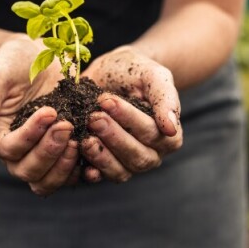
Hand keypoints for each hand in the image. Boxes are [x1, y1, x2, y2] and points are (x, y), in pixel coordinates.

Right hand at [0, 34, 80, 195]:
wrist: (36, 55)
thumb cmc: (10, 63)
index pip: (10, 150)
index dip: (30, 136)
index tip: (50, 111)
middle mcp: (18, 153)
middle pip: (29, 172)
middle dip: (49, 152)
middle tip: (66, 125)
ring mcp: (42, 154)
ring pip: (48, 180)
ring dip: (64, 166)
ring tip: (80, 140)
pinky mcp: (64, 151)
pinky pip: (72, 174)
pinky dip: (83, 170)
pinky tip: (94, 153)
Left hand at [79, 46, 182, 182]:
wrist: (109, 72)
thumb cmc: (134, 71)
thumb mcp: (153, 75)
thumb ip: (165, 98)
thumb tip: (170, 128)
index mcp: (169, 135)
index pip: (152, 133)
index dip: (129, 119)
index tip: (107, 101)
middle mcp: (151, 154)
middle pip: (137, 156)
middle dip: (113, 137)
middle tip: (93, 117)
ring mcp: (127, 163)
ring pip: (120, 171)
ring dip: (101, 155)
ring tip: (84, 137)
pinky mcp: (105, 166)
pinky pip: (100, 176)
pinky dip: (89, 170)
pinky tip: (78, 157)